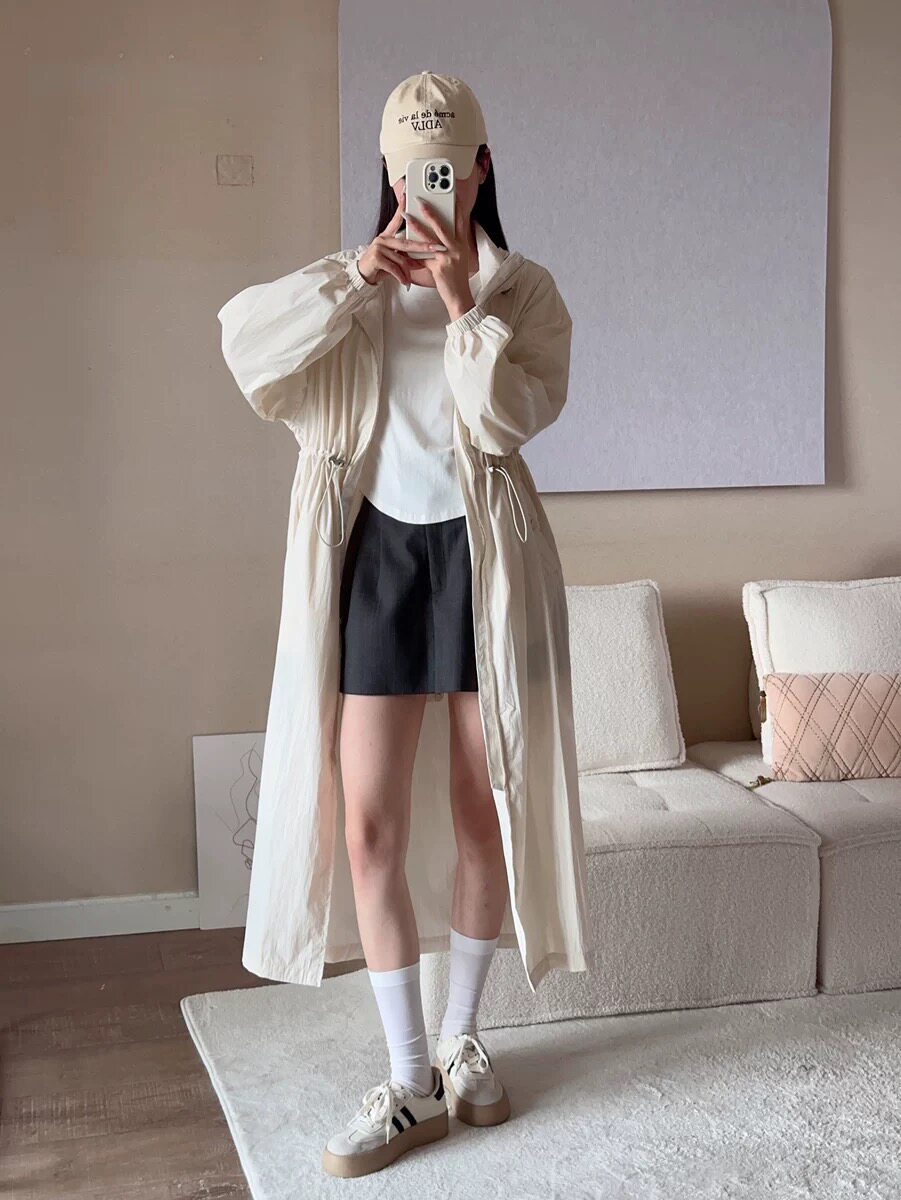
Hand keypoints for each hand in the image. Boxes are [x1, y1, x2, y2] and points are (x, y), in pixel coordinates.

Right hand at [357, 204, 444, 287]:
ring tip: (410, 279)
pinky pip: (394, 268)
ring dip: (408, 271)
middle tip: (436, 248)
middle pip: (407, 242)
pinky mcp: (376, 258)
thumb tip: (421, 257)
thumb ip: (405, 254)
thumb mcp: (393, 258)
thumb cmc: (380, 266)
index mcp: (388, 236)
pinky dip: (401, 277)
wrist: (363, 276)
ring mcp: (379, 248)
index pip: (397, 219)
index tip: (407, 194)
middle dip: (423, 246)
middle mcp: (383, 239)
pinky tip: (405, 282)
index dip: (402, 206)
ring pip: (401, 259)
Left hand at [403, 199, 477, 320]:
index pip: (460, 220)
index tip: (449, 193)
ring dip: (417, 226)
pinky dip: (411, 253)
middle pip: (444, 226)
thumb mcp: (457, 257)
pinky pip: (422, 258)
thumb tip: (438, 233)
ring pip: (431, 239)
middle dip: (431, 212)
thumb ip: (449, 244)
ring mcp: (448, 258)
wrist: (459, 297)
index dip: (455, 205)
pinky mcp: (439, 268)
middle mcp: (457, 249)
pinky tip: (402, 246)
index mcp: (462, 244)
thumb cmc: (456, 277)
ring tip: (406, 216)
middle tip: (420, 200)